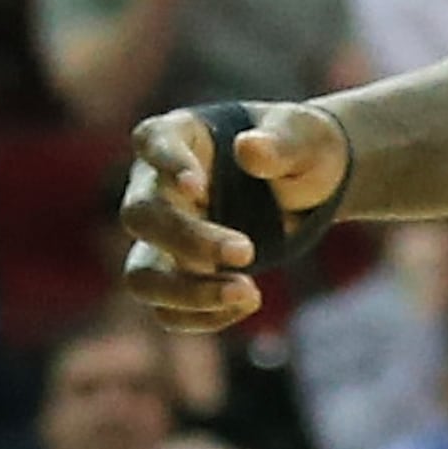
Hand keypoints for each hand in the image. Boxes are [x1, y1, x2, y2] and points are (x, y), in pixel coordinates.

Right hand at [121, 103, 348, 333]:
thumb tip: (249, 148)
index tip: (197, 187)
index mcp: (183, 133)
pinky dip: (205, 315)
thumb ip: (281, 143)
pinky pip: (167, 310)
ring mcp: (161, 236)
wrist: (303, 190)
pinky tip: (250, 302)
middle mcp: (158, 184)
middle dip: (188, 240)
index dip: (165, 163)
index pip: (153, 140)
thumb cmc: (299, 151)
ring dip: (188, 292)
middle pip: (142, 214)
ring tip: (248, 292)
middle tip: (247, 252)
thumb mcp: (305, 139)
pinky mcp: (175, 277)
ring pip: (141, 274)